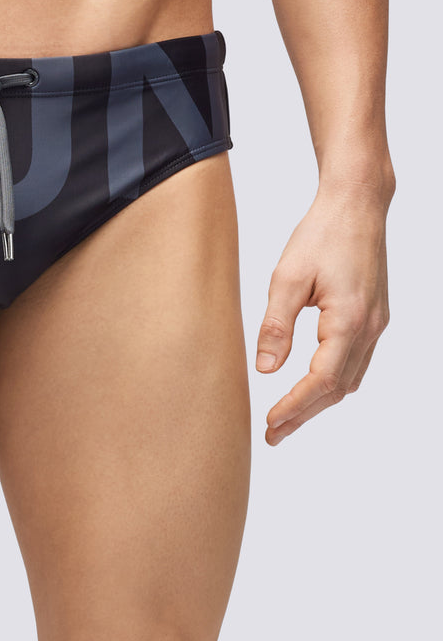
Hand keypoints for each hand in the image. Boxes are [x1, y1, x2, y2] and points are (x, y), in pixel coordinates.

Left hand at [255, 181, 391, 444]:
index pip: (321, 381)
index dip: (295, 407)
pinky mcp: (373, 316)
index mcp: (348, 320)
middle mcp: (369, 328)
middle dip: (304, 415)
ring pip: (349, 379)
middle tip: (272, 435)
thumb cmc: (321, 234)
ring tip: (286, 419)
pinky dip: (333, 382)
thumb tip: (264, 369)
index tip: (270, 424)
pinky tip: (312, 387)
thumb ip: (275, 326)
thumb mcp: (287, 277)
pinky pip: (355, 362)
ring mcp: (375, 324)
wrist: (357, 205)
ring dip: (319, 402)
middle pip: (337, 388)